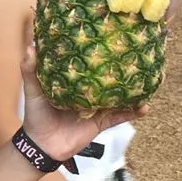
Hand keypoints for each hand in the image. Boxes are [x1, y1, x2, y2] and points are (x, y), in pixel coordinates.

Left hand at [19, 48, 147, 162]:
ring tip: (150, 76)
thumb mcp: (33, 90)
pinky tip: (145, 107)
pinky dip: (133, 112)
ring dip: (134, 88)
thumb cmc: (36, 115)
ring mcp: (97, 106)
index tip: (112, 36)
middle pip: (109, 76)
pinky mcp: (101, 122)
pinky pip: (121, 116)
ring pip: (120, 95)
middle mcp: (89, 91)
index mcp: (75, 81)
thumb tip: (31, 47)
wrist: (41, 145)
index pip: (90, 62)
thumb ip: (31, 70)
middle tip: (139, 52)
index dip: (100, 51)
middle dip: (123, 66)